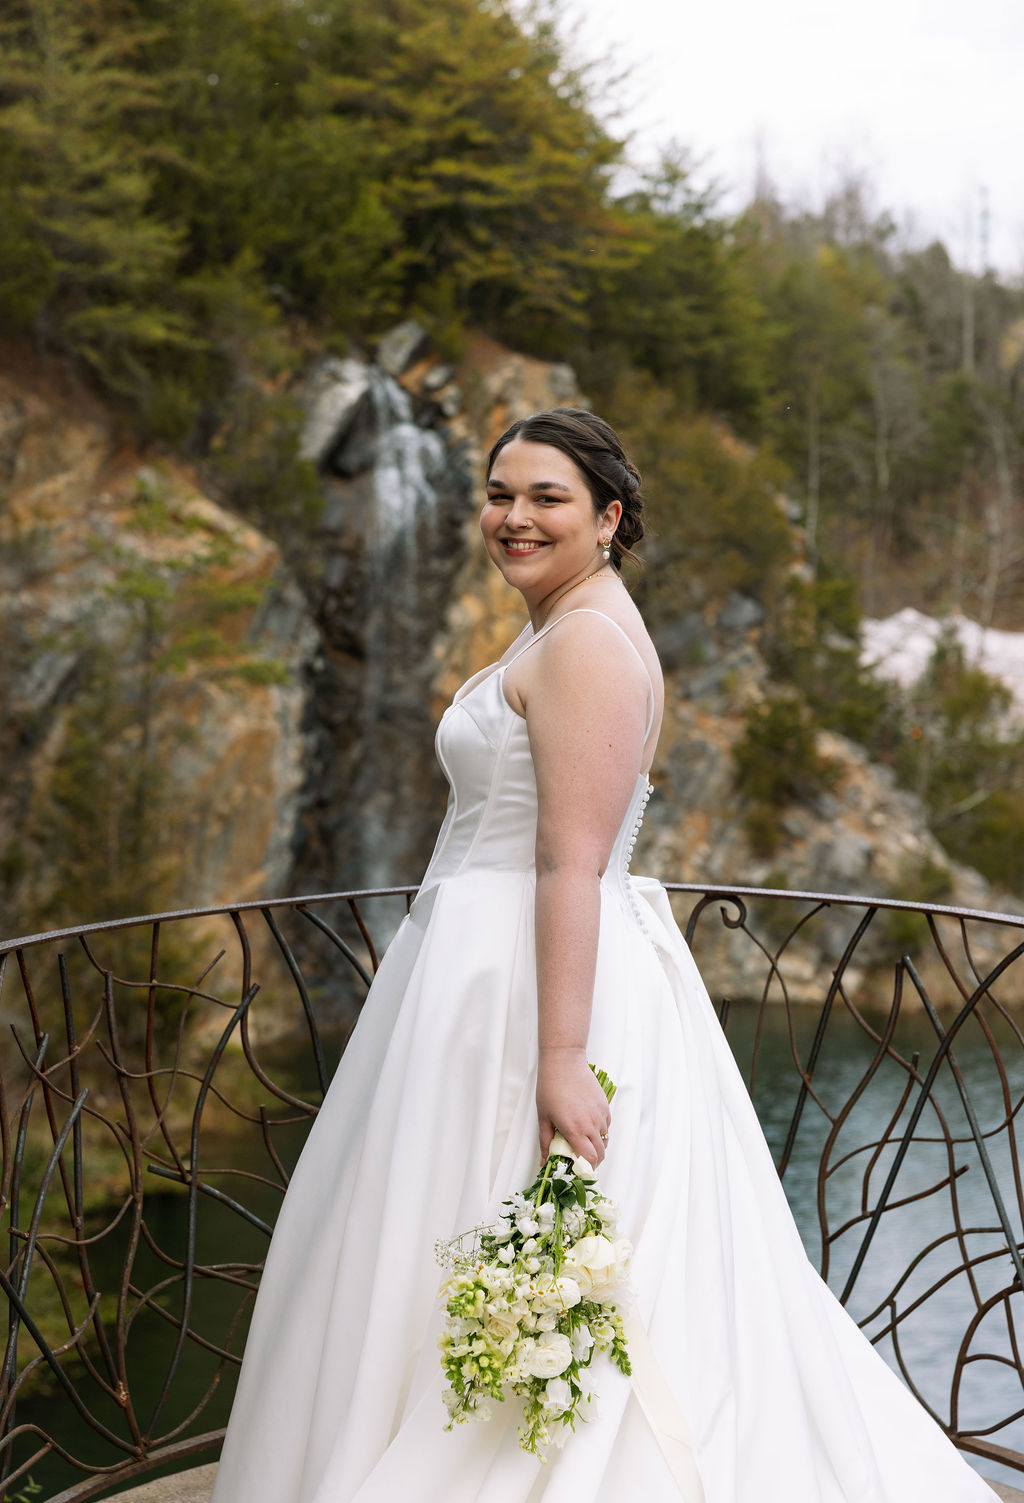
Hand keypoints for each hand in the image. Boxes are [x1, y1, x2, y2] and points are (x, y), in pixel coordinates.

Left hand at [536, 1047, 611, 1167]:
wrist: (564, 1062)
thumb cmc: (550, 1088)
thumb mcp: (544, 1117)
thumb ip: (546, 1142)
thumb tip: (545, 1164)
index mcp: (575, 1130)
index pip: (590, 1159)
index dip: (587, 1169)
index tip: (578, 1171)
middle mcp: (591, 1124)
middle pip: (601, 1153)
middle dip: (593, 1161)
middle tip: (580, 1161)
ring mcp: (600, 1114)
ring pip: (605, 1139)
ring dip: (596, 1145)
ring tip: (582, 1141)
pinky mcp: (605, 1106)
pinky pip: (606, 1126)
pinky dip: (600, 1131)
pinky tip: (587, 1126)